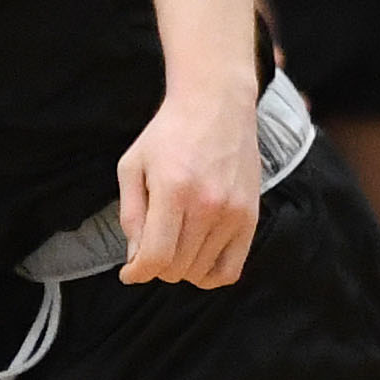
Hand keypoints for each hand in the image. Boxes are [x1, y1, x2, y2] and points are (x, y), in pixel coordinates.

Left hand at [115, 89, 259, 288]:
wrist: (217, 104)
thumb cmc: (168, 134)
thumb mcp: (132, 166)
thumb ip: (131, 215)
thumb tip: (136, 258)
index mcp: (174, 191)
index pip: (155, 257)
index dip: (137, 273)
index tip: (128, 272)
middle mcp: (208, 206)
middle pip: (176, 269)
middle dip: (155, 267)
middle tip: (149, 250)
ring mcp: (233, 213)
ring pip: (200, 272)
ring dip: (180, 268)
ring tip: (173, 245)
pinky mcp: (251, 217)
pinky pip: (231, 270)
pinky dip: (210, 275)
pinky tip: (197, 260)